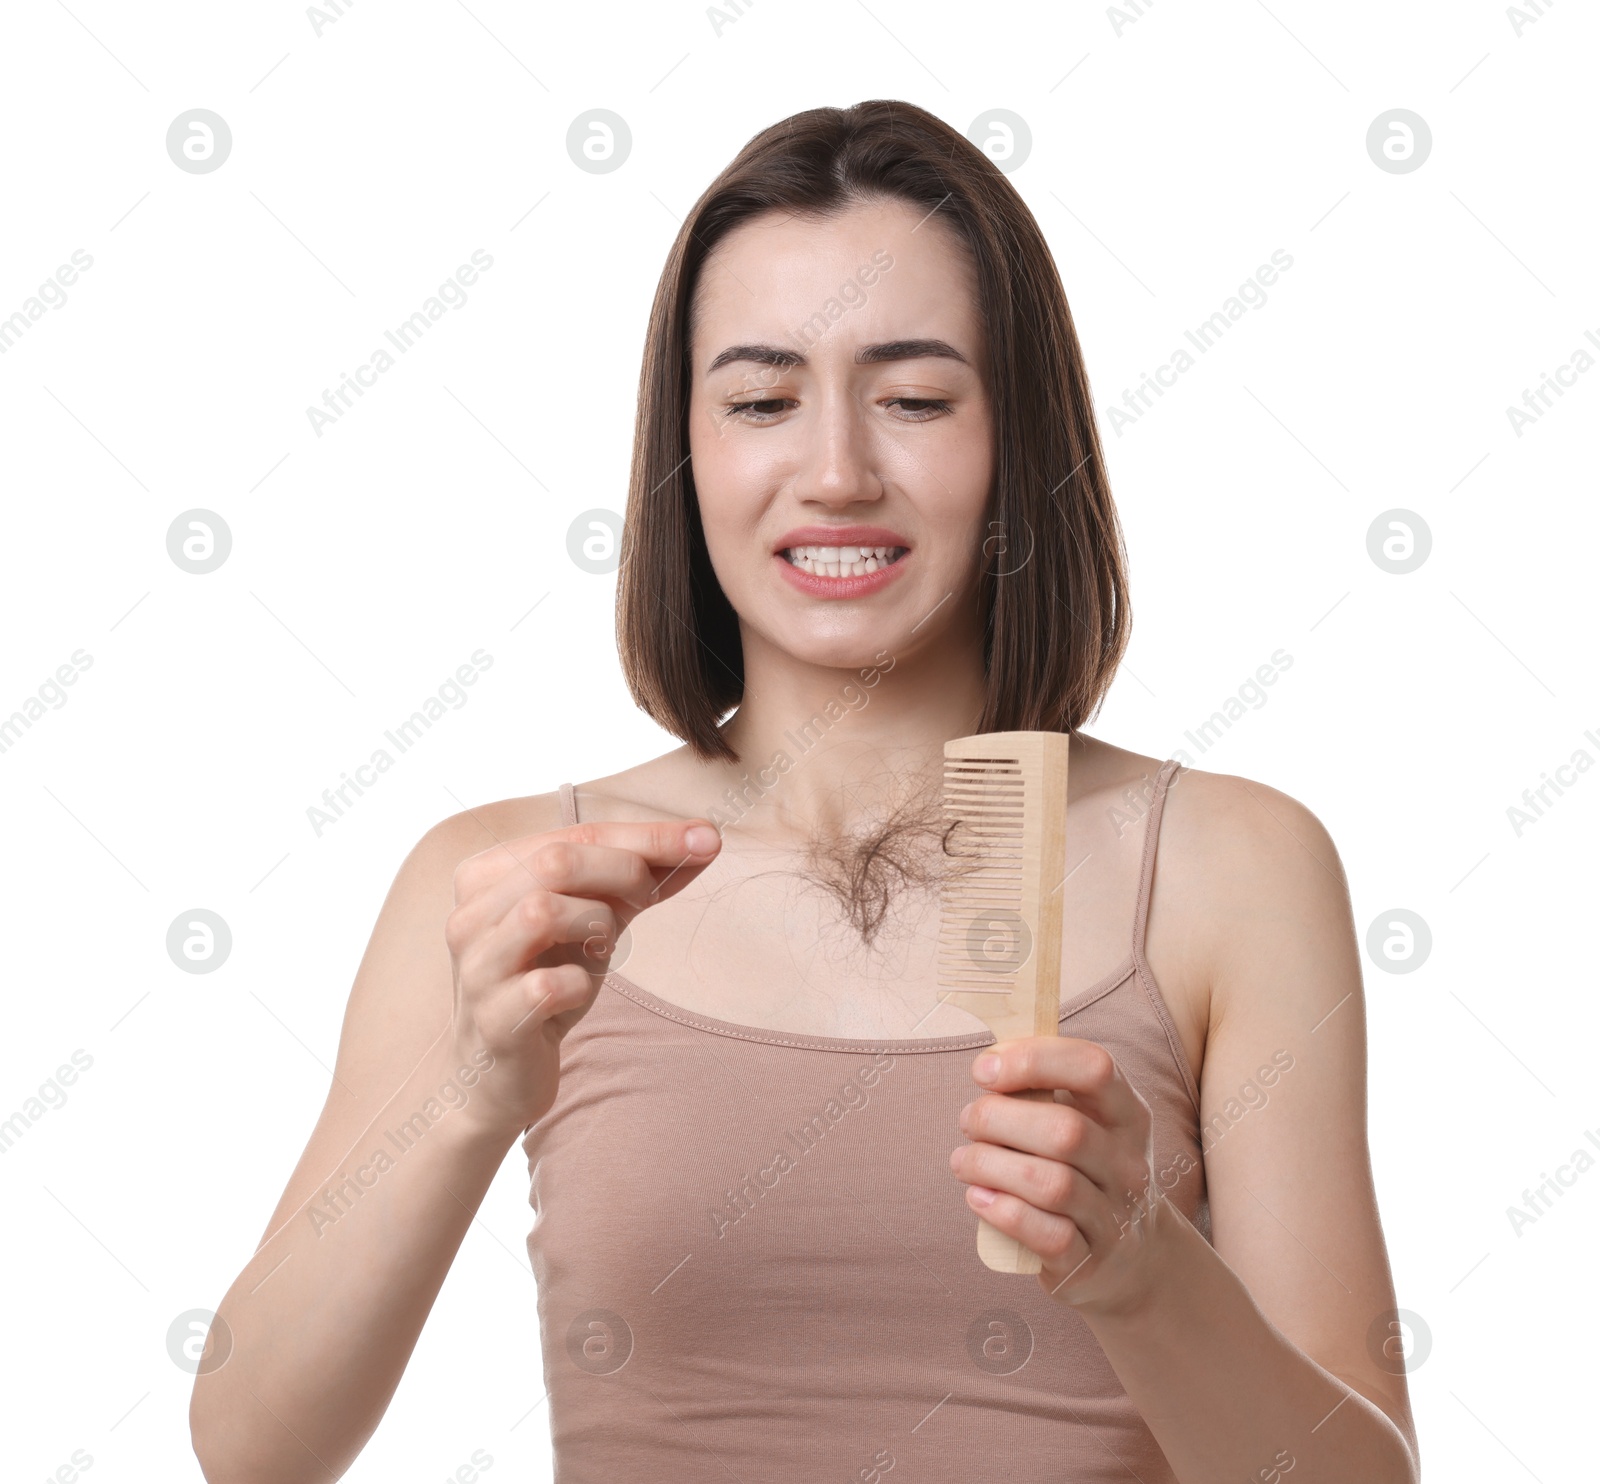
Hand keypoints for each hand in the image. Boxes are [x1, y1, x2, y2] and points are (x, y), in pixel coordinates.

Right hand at [443, 815, 721, 1138]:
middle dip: (625, 869)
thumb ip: (640, 879)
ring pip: (541, 912)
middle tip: (654, 895)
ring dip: (595, 924)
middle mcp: (469, 914)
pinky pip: (546, 986)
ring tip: (602, 947)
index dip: (646, 834)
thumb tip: (704, 840)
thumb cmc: (546, 980)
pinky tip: (576, 993)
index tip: (707, 838)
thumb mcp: (594, 920)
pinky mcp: (492, 1019)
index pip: (575, 833)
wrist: (500, 1073)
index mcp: (488, 874)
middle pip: (555, 861)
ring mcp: (476, 967)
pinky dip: (578, 984)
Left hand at [947, 1035, 1167, 1314]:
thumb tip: (990, 1062)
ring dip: (990, 1165)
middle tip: (968, 1121)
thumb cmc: (1085, 1172)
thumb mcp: (1083, 1123)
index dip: (1034, 1059)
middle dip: (998, 1119)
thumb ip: (1042, 1089)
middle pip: (1064, 1130)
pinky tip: (979, 1198)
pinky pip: (1047, 1236)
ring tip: (963, 1161)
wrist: (1131, 1261)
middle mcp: (1129, 1164)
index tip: (985, 1070)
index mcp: (1128, 1115)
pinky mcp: (1088, 1264)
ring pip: (1051, 1184)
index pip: (1094, 1068)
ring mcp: (1115, 1218)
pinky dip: (1002, 1212)